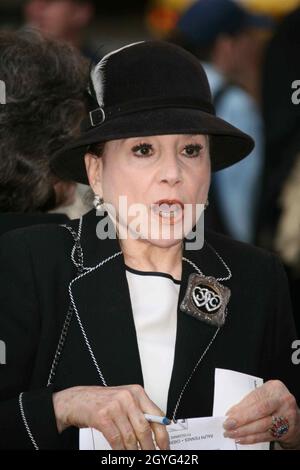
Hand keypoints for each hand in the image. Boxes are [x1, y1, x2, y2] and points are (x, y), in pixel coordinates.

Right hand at [52, 384, 169, 449]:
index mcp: (137, 392)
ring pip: (131, 437)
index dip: (163, 435)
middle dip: (150, 448)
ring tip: (136, 457)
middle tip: (152, 457)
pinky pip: (116, 440)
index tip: (165, 447)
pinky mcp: (102, 417)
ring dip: (135, 452)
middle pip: (144, 429)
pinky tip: (122, 454)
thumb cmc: (102, 402)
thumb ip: (140, 412)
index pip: (157, 416)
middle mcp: (127, 397)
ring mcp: (114, 406)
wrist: (77, 400)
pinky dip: (121, 451)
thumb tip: (157, 431)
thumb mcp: (124, 401)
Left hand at [223, 380, 299, 448]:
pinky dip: (252, 438)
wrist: (293, 416)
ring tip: (232, 433)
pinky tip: (242, 439)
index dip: (241, 407)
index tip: (229, 414)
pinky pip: (266, 435)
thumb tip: (232, 412)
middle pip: (260, 410)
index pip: (255, 397)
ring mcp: (286, 416)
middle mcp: (283, 401)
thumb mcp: (264, 395)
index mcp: (275, 388)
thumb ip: (250, 401)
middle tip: (229, 424)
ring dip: (244, 431)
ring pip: (262, 425)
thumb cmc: (276, 403)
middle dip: (242, 419)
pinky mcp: (286, 430)